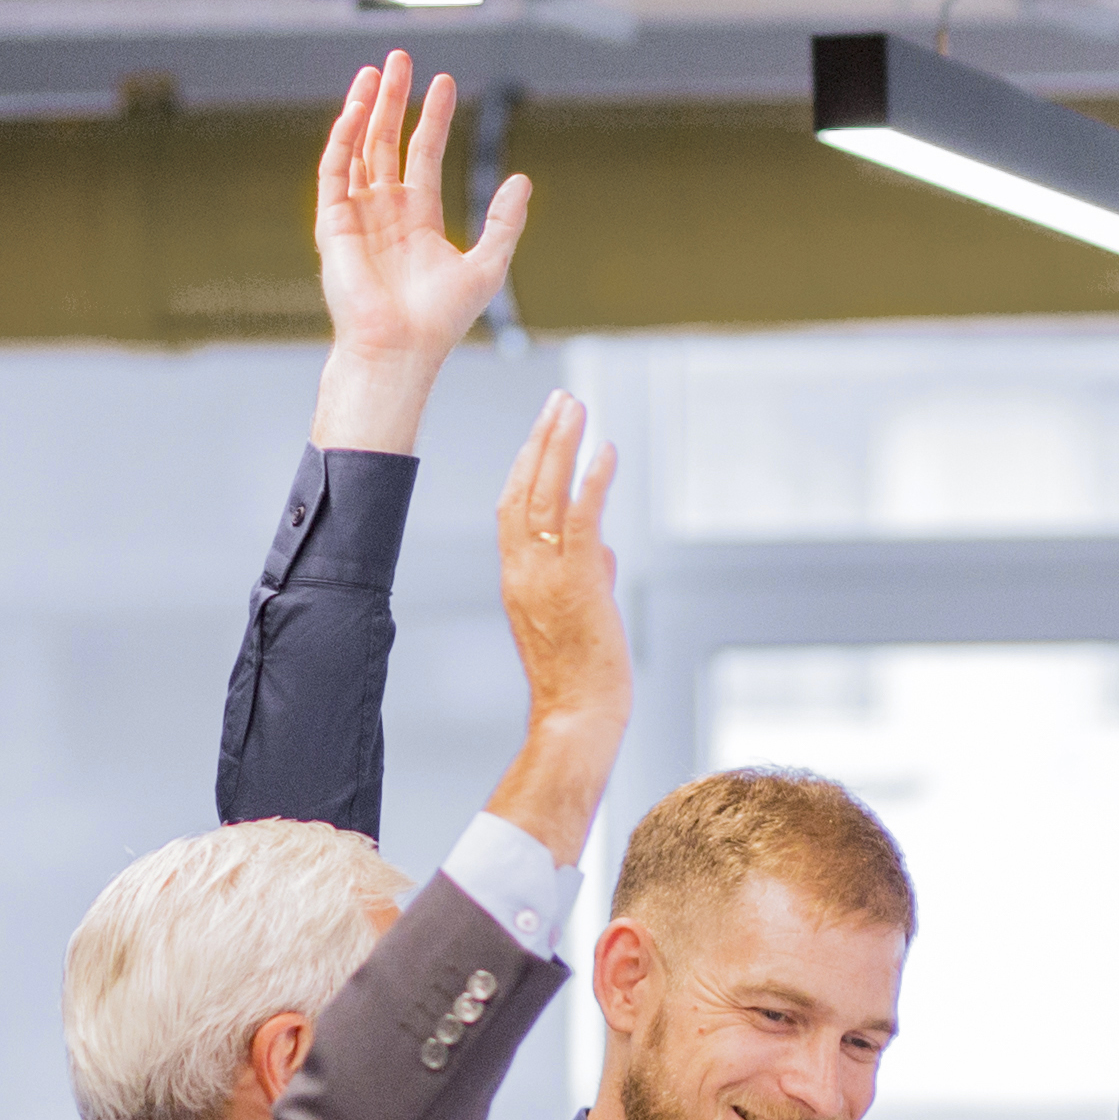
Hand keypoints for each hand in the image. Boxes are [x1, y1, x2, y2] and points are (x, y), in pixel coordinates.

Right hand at [306, 51, 533, 453]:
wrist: (401, 347)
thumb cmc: (441, 320)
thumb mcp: (487, 265)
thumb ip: (504, 222)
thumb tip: (522, 181)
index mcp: (418, 220)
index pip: (424, 155)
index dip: (433, 118)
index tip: (444, 83)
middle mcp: (385, 212)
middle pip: (387, 141)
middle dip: (394, 99)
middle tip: (401, 58)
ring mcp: (357, 214)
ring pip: (360, 148)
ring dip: (366, 108)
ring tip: (376, 71)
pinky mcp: (334, 223)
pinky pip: (335, 170)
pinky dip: (344, 137)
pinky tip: (357, 107)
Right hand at [486, 390, 628, 863]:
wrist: (577, 718)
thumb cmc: (581, 678)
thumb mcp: (580, 617)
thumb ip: (588, 576)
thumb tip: (603, 550)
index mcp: (517, 578)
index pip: (513, 508)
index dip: (527, 465)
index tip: (542, 432)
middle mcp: (522, 570)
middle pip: (522, 488)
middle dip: (541, 440)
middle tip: (560, 401)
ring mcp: (545, 575)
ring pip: (545, 494)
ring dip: (561, 445)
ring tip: (576, 406)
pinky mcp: (575, 582)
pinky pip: (580, 519)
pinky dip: (592, 480)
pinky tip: (605, 450)